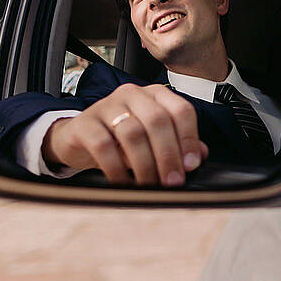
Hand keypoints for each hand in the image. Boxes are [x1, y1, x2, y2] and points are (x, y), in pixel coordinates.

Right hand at [44, 83, 208, 185]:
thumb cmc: (121, 140)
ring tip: (149, 185)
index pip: (181, 110)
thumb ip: (178, 144)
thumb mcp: (152, 141)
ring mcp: (107, 105)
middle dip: (168, 155)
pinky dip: (116, 168)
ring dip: (145, 165)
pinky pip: (103, 145)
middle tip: (172, 182)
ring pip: (133, 134)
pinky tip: (123, 182)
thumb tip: (202, 155)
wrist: (79, 140)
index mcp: (155, 95)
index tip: (192, 165)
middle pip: (158, 121)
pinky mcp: (85, 122)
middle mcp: (132, 94)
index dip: (189, 139)